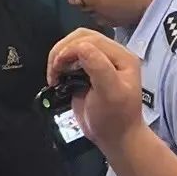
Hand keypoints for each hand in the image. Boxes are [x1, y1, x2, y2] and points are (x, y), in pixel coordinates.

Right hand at [47, 29, 144, 148]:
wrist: (115, 137)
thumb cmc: (116, 118)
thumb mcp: (110, 93)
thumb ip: (98, 67)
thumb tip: (80, 48)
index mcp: (122, 57)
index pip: (92, 40)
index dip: (71, 48)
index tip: (58, 66)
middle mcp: (112, 56)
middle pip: (81, 37)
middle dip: (62, 50)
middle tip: (54, 70)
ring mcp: (99, 63)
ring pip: (74, 46)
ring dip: (59, 57)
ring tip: (54, 75)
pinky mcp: (87, 73)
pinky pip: (70, 59)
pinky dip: (59, 65)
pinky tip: (57, 78)